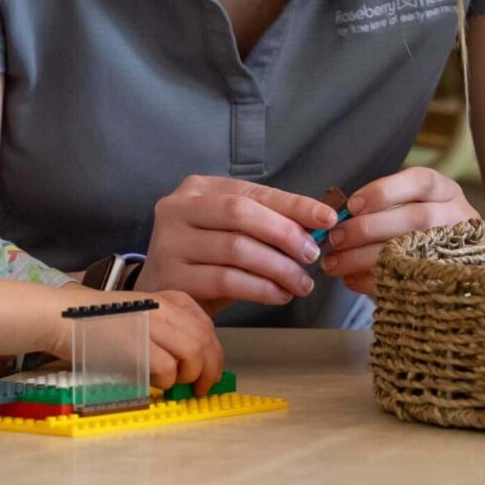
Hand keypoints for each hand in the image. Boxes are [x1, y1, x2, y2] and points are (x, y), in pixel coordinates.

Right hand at [53, 286, 223, 391]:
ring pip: (195, 355)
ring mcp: (153, 325)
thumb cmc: (98, 321)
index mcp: (168, 298)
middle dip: (210, 370)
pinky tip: (153, 382)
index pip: (207, 327)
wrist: (64, 317)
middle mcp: (165, 308)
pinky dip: (166, 382)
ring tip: (177, 386)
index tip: (208, 371)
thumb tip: (192, 361)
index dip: (213, 354)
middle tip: (200, 388)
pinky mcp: (139, 346)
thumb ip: (168, 328)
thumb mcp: (142, 313)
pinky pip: (169, 370)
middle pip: (206, 341)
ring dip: (190, 376)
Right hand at [136, 176, 337, 310]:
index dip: (293, 204)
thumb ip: (264, 223)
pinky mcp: (172, 277)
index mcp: (197, 189)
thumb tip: (317, 224)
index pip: (252, 191)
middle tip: (312, 256)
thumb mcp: (230, 231)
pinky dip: (260, 288)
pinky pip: (226, 280)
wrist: (158, 291)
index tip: (327, 219)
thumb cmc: (203, 258)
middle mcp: (178, 208)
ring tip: (301, 283)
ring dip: (277, 267)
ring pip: (236, 249)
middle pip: (241, 213)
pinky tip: (278, 295)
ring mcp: (170, 243)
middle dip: (284, 234)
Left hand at [320, 167, 478, 296]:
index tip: (352, 205)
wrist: (460, 269)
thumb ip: (382, 208)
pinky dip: (374, 280)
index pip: (420, 182)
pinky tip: (350, 280)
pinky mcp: (446, 280)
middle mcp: (457, 217)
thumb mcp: (410, 208)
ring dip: (365, 256)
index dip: (384, 191)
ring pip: (411, 249)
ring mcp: (456, 249)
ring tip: (334, 263)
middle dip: (368, 228)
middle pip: (415, 217)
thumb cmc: (420, 230)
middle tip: (336, 238)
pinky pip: (408, 280)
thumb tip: (338, 216)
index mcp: (445, 191)